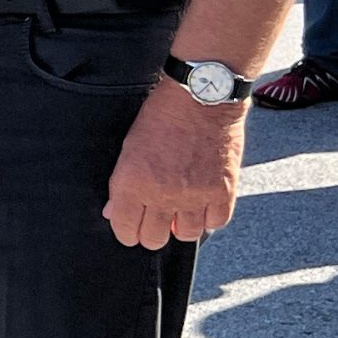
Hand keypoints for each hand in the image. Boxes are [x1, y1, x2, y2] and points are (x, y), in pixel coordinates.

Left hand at [103, 82, 246, 248]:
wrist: (202, 97)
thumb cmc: (161, 117)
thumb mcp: (129, 149)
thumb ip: (121, 186)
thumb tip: (114, 213)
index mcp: (133, 184)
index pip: (125, 230)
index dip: (126, 231)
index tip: (131, 226)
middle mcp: (163, 195)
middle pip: (154, 240)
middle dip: (151, 232)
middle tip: (155, 219)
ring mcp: (195, 195)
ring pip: (185, 235)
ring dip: (181, 225)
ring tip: (180, 209)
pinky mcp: (223, 191)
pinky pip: (216, 222)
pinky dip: (209, 217)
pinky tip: (202, 205)